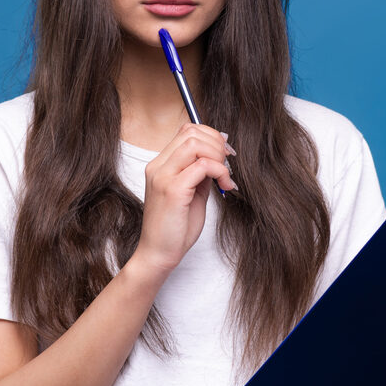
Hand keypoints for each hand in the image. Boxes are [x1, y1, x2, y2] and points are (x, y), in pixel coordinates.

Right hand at [133, 123, 237, 273]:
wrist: (158, 254)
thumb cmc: (175, 228)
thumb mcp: (193, 193)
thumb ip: (201, 173)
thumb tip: (219, 155)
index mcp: (160, 165)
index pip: (185, 131)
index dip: (210, 136)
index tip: (224, 153)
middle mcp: (158, 166)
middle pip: (191, 132)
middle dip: (216, 144)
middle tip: (228, 163)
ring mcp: (163, 176)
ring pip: (195, 143)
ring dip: (217, 155)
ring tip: (225, 175)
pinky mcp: (173, 190)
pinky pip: (202, 165)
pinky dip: (219, 171)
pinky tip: (225, 185)